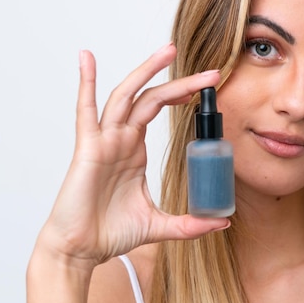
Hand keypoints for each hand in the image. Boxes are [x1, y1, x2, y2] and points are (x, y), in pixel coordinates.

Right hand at [37, 43, 228, 269]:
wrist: (81, 250)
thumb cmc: (111, 233)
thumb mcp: (160, 225)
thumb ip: (190, 224)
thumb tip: (222, 222)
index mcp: (135, 150)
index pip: (161, 109)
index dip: (182, 95)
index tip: (207, 87)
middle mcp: (121, 139)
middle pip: (151, 98)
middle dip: (179, 82)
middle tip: (209, 71)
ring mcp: (104, 140)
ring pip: (126, 96)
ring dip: (146, 71)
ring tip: (168, 51)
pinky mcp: (88, 148)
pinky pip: (85, 110)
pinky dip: (86, 82)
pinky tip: (87, 58)